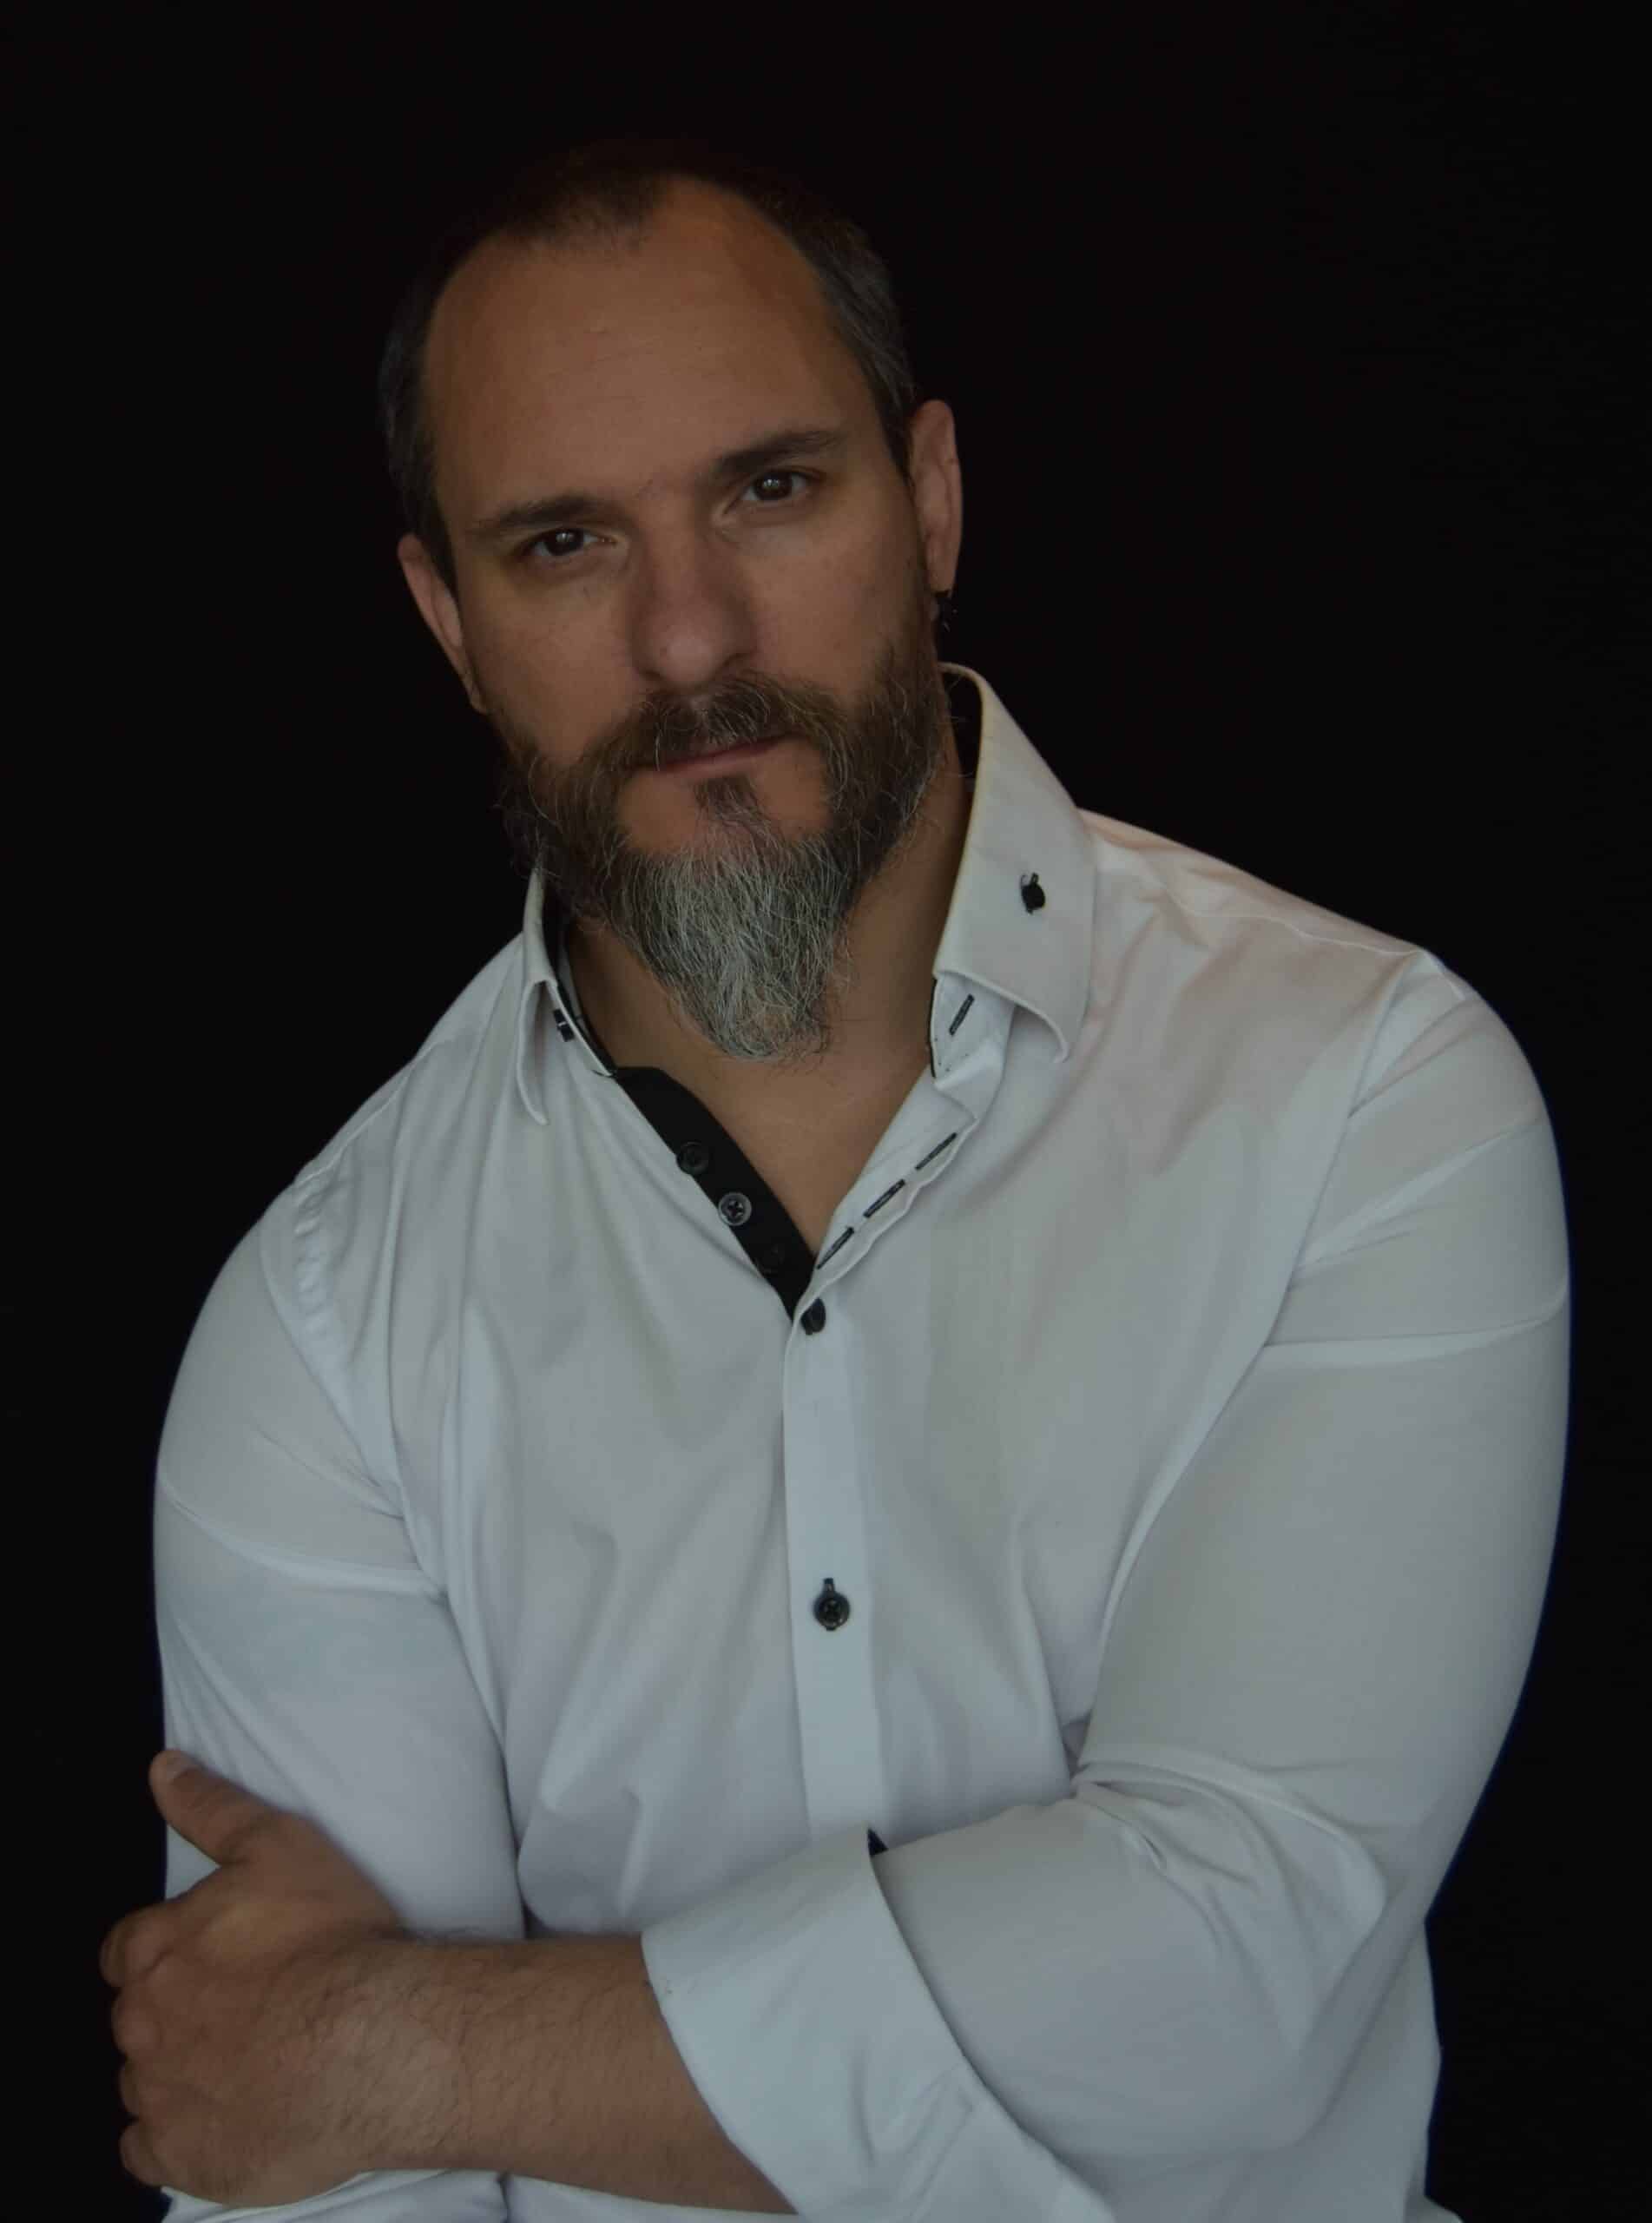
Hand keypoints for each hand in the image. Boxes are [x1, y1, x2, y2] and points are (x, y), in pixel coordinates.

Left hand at [100, 1751, 416, 2203]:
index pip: (127, 1948)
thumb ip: (213, 1807)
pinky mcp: (182, 2156)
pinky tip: (223, 2116)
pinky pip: (149, 2151)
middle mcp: (142, 2023)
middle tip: (242, 2006)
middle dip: (173, 2009)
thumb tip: (162, 1768)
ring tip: (246, 2062)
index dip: (167, 1947)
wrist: (370, 2041)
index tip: (212, 1953)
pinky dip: (175, 2135)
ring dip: (178, 2070)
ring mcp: (158, 2095)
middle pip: (136, 2015)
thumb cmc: (329, 1938)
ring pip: (144, 2081)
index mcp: (157, 1949)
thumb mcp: (278, 1846)